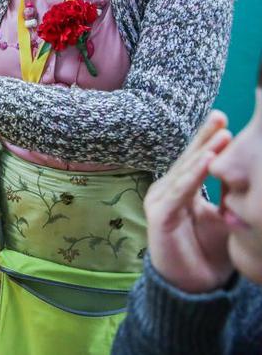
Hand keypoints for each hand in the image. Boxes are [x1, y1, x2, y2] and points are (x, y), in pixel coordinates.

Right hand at [145, 111, 234, 292]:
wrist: (196, 286)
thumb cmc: (208, 251)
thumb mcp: (224, 216)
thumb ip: (228, 195)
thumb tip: (242, 170)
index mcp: (181, 189)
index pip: (196, 160)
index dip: (208, 140)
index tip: (225, 120)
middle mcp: (167, 190)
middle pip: (188, 159)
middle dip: (205, 138)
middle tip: (221, 117)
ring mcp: (160, 201)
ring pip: (184, 172)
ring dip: (204, 153)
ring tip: (222, 136)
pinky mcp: (159, 216)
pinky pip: (179, 192)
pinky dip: (193, 176)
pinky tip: (207, 163)